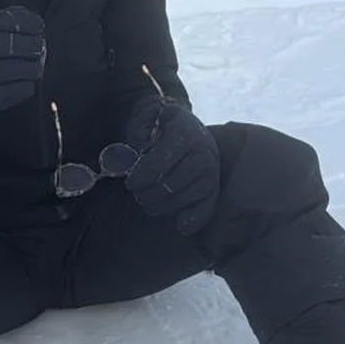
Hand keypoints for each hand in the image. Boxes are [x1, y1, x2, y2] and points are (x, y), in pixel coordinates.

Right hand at [0, 6, 45, 135]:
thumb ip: (2, 23)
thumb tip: (31, 17)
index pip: (0, 21)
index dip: (24, 23)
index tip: (40, 27)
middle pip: (4, 45)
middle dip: (29, 45)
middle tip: (41, 48)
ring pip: (6, 70)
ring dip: (30, 69)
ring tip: (37, 69)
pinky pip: (5, 94)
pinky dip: (22, 89)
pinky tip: (28, 86)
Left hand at [123, 96, 219, 234]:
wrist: (185, 127)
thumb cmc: (160, 125)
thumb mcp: (146, 117)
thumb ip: (138, 130)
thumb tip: (137, 147)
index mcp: (185, 129)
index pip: (164, 156)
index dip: (145, 173)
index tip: (130, 183)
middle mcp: (204, 148)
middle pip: (176, 179)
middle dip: (152, 192)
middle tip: (137, 194)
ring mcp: (212, 167)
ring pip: (190, 193)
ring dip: (166, 204)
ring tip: (148, 203)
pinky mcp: (214, 183)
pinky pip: (209, 203)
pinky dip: (196, 217)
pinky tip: (181, 226)